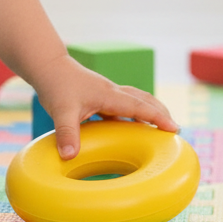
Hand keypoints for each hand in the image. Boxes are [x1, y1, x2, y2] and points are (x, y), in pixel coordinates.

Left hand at [33, 54, 179, 159]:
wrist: (47, 65)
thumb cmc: (55, 84)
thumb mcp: (60, 111)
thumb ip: (66, 133)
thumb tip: (68, 156)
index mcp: (108, 95)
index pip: (139, 106)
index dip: (157, 117)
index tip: (175, 129)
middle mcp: (111, 92)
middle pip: (143, 99)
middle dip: (160, 112)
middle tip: (175, 128)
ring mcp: (106, 92)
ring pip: (134, 99)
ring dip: (149, 110)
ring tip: (160, 127)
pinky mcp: (99, 95)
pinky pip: (123, 104)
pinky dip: (133, 113)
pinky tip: (130, 125)